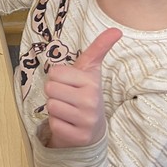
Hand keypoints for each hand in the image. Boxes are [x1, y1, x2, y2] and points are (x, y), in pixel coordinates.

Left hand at [44, 28, 122, 147]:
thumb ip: (99, 48)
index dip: (58, 77)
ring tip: (68, 109)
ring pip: (50, 105)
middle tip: (68, 97)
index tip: (70, 83)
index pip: (54, 72)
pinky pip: (53, 123)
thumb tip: (116, 29)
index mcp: (92, 82)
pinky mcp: (78, 137)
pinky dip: (57, 123)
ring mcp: (86, 121)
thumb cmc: (85, 92)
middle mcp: (91, 102)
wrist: (93, 127)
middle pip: (50, 88)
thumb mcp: (90, 69)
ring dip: (55, 107)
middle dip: (55, 92)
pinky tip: (69, 123)